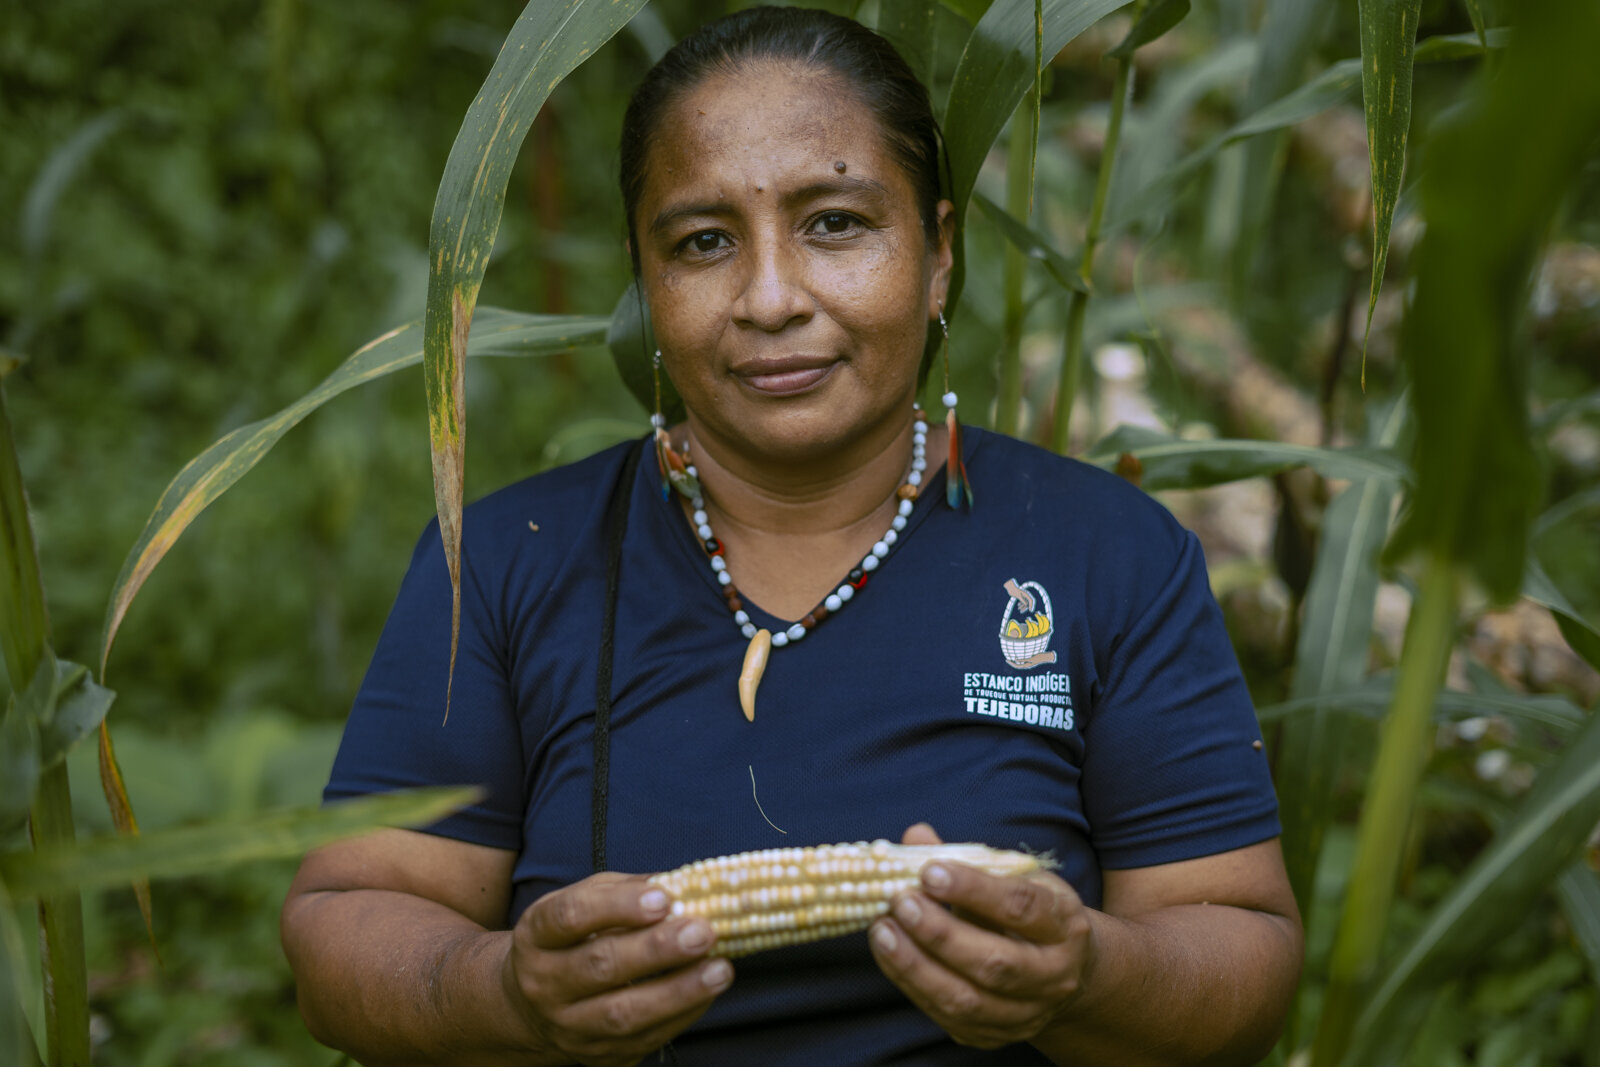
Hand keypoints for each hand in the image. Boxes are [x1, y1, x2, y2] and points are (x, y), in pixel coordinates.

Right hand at [502, 871, 732, 1065]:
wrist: (534, 1006)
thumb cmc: (573, 939)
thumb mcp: (586, 901)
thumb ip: (628, 889)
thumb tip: (683, 885)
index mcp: (537, 935)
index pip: (570, 917)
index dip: (617, 906)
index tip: (662, 898)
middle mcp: (544, 984)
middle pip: (600, 966)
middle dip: (656, 950)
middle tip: (702, 933)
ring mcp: (568, 1026)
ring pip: (623, 1014)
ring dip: (678, 992)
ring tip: (719, 969)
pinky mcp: (597, 1056)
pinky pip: (643, 1039)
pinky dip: (682, 1015)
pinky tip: (707, 991)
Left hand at [868, 824, 1095, 1049]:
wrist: (1063, 971)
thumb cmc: (1029, 913)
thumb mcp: (1012, 879)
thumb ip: (965, 860)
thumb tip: (915, 836)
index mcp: (1064, 924)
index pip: (1020, 907)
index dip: (973, 889)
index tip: (930, 871)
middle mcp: (1053, 975)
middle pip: (994, 963)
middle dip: (940, 933)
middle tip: (900, 902)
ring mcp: (1026, 1013)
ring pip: (967, 1001)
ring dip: (916, 965)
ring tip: (882, 930)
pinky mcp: (994, 1036)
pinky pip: (948, 1017)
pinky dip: (912, 984)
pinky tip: (889, 954)